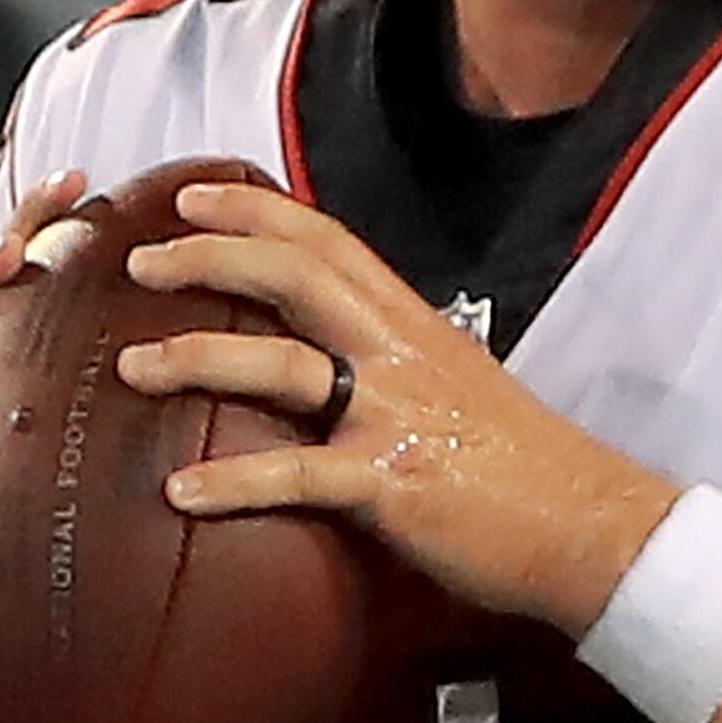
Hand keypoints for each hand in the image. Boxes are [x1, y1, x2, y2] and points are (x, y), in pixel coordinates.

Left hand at [113, 180, 677, 630]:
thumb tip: (339, 359)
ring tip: (130, 367)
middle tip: (140, 258)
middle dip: (210, 257)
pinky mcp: (391, 485)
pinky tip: (179, 491)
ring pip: (280, 366)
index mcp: (415, 325)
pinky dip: (232, 481)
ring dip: (196, 360)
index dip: (256, 212)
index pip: (327, 243)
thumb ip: (398, 363)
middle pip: (294, 277)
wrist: (591, 525)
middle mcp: (402, 354)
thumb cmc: (524, 467)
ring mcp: (395, 416)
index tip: (193, 197)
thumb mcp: (460, 388)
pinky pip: (295, 476)